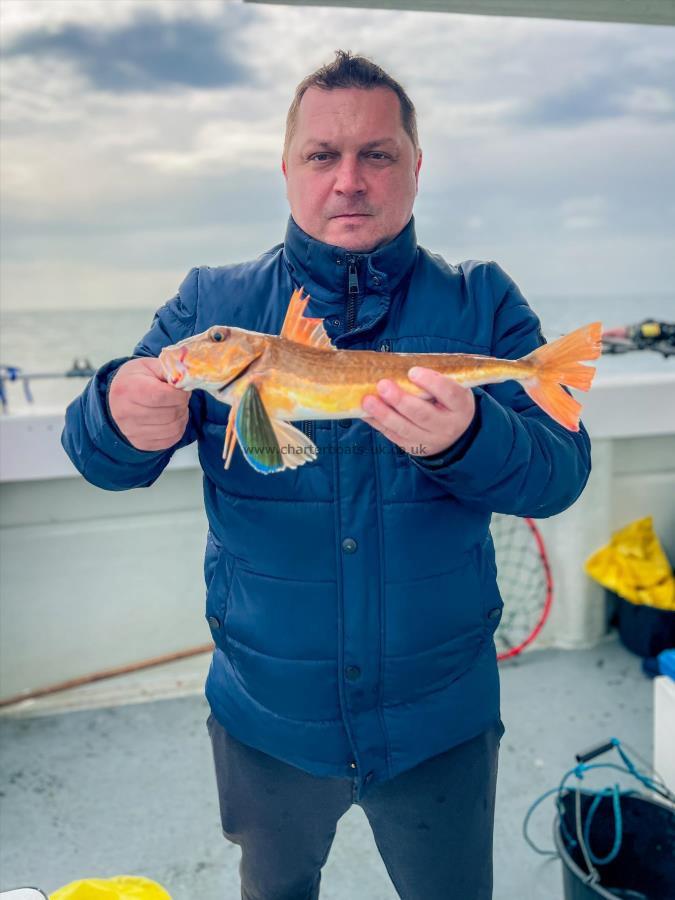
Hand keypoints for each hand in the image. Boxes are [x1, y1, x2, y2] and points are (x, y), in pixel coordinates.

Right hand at [108, 357, 190, 450]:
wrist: (118, 398)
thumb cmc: (135, 379)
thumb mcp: (149, 366)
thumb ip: (169, 369)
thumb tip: (187, 379)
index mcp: (127, 389)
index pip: (161, 396)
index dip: (179, 394)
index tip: (182, 389)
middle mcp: (126, 413)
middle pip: (169, 414)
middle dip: (182, 404)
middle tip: (181, 397)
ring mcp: (132, 431)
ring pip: (173, 428)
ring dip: (182, 417)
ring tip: (178, 407)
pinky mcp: (140, 443)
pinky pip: (171, 440)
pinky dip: (178, 429)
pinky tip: (173, 419)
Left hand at [361, 367, 475, 456]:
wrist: (455, 434)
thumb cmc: (448, 401)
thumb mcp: (452, 388)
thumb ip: (434, 378)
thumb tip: (398, 365)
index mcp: (461, 406)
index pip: (449, 394)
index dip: (432, 382)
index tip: (412, 371)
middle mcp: (447, 426)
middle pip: (423, 414)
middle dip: (400, 400)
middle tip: (383, 385)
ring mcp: (429, 440)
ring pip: (405, 428)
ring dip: (384, 414)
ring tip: (368, 400)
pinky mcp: (413, 447)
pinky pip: (393, 435)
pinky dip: (378, 423)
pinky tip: (365, 412)